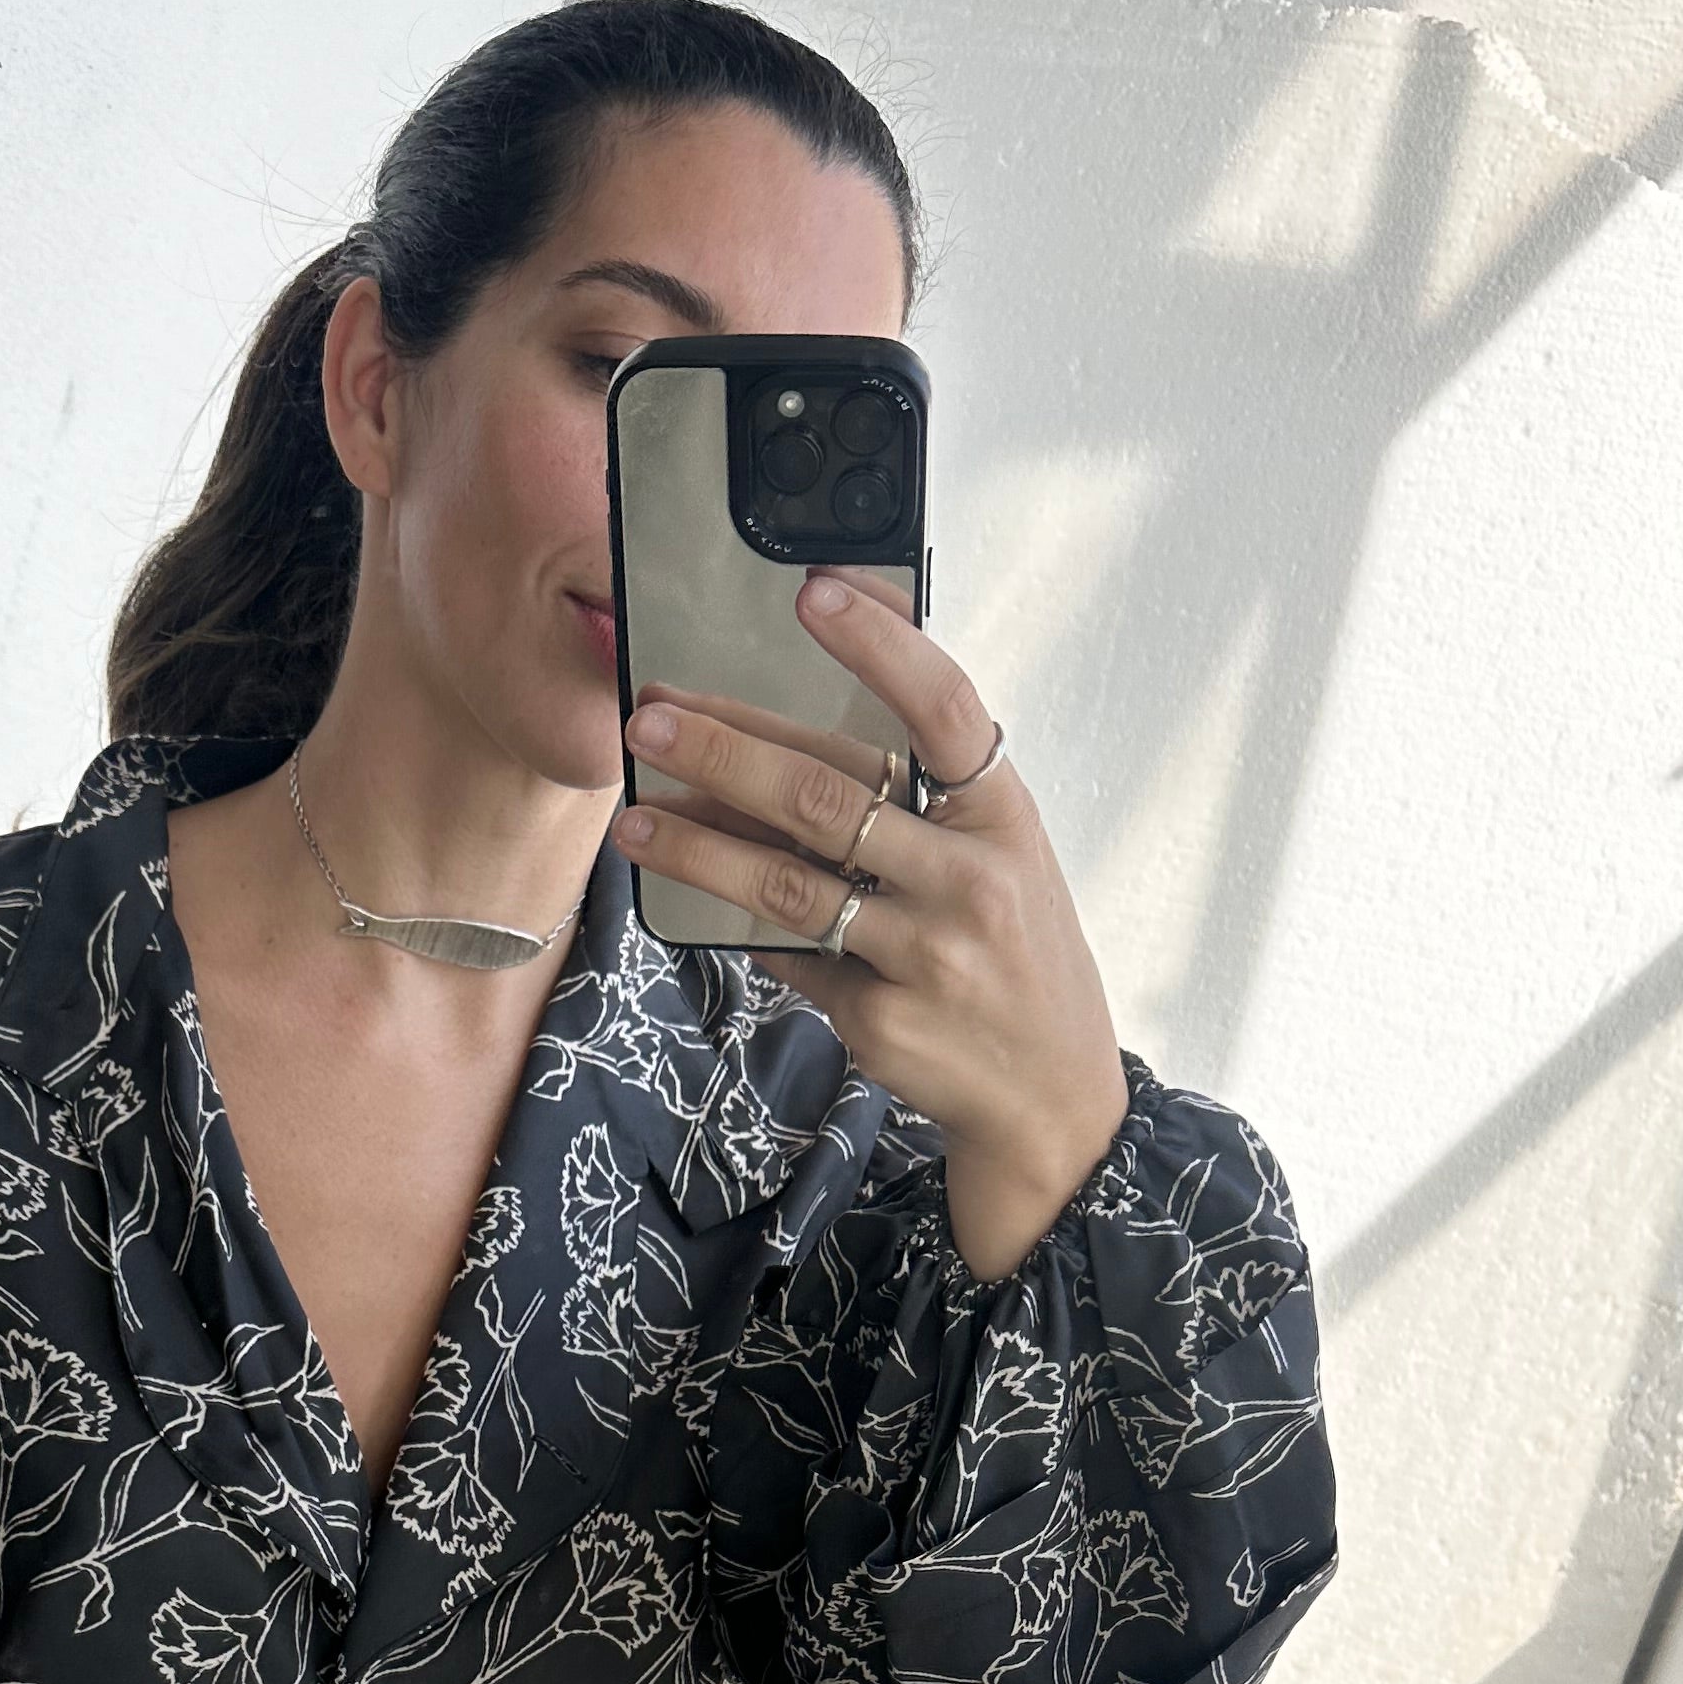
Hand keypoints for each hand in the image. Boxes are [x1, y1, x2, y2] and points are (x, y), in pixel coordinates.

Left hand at [613, 572, 1131, 1281]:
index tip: (812, 592)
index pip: (944, 709)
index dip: (881, 645)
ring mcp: (925, 954)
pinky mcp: (880, 1018)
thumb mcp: (1000, 857)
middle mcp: (971, 879)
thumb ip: (924, 797)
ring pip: (786, 883)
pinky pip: (789, 955)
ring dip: (697, 846)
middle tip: (650, 718)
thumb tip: (801, 727)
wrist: (1048, 1091)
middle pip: (828, 795)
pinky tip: (689, 901)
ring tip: (635, 818)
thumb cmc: (1011, 951)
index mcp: (1005, 817)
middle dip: (725, 752)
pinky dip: (739, 925)